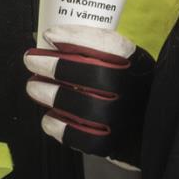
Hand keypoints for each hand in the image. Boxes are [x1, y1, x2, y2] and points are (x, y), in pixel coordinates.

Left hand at [24, 26, 153, 169]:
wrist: (146, 122)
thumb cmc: (127, 84)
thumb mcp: (122, 59)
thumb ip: (94, 49)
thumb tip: (52, 40)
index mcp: (136, 63)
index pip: (111, 46)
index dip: (77, 38)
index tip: (51, 35)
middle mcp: (132, 90)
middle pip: (95, 76)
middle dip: (57, 66)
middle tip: (32, 60)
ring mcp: (121, 118)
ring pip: (84, 107)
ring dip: (52, 95)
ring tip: (35, 87)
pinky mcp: (110, 143)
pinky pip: (80, 137)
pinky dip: (59, 126)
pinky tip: (50, 117)